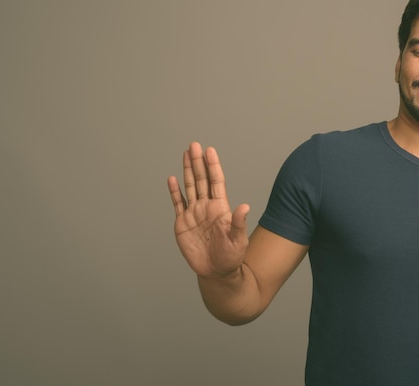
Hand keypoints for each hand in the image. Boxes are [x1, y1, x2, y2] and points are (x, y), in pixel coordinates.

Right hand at [167, 142, 249, 278]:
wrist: (217, 273)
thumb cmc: (231, 258)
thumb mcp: (238, 241)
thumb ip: (239, 223)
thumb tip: (245, 206)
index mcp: (220, 208)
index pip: (216, 182)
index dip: (213, 166)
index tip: (210, 150)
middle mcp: (207, 207)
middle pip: (202, 180)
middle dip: (197, 162)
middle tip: (194, 145)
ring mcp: (194, 214)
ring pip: (190, 187)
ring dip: (188, 171)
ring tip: (185, 154)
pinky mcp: (183, 224)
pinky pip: (178, 204)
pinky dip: (174, 192)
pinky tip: (172, 179)